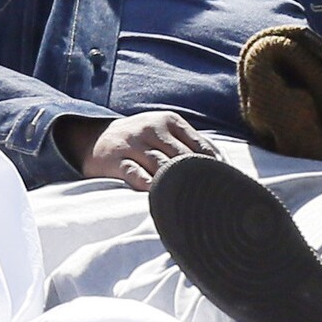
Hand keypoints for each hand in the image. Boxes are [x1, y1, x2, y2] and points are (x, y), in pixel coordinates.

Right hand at [59, 110, 212, 189]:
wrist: (95, 138)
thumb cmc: (141, 140)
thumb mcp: (164, 132)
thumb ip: (189, 145)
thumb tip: (222, 166)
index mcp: (169, 121)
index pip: (200, 145)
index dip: (215, 166)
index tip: (226, 183)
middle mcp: (152, 129)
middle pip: (182, 157)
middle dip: (198, 177)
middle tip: (213, 197)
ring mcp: (133, 143)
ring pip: (161, 165)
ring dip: (175, 182)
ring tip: (191, 200)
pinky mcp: (115, 159)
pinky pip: (134, 173)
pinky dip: (147, 183)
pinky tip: (157, 193)